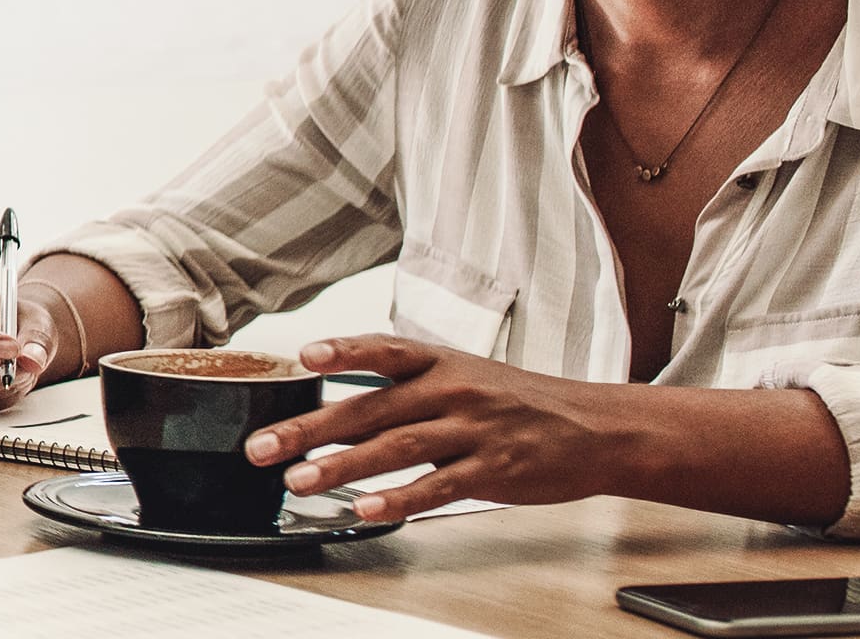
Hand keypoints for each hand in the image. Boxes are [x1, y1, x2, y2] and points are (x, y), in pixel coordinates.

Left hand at [244, 336, 635, 521]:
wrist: (596, 428)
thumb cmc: (515, 401)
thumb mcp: (462, 376)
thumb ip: (401, 389)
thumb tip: (331, 406)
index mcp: (441, 362)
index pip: (385, 350)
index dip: (344, 351)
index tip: (303, 356)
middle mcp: (453, 391)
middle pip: (372, 408)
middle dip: (311, 428)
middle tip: (263, 446)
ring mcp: (474, 431)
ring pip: (397, 448)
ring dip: (343, 466)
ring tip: (299, 481)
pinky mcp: (493, 471)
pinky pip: (439, 487)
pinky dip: (400, 498)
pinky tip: (367, 508)